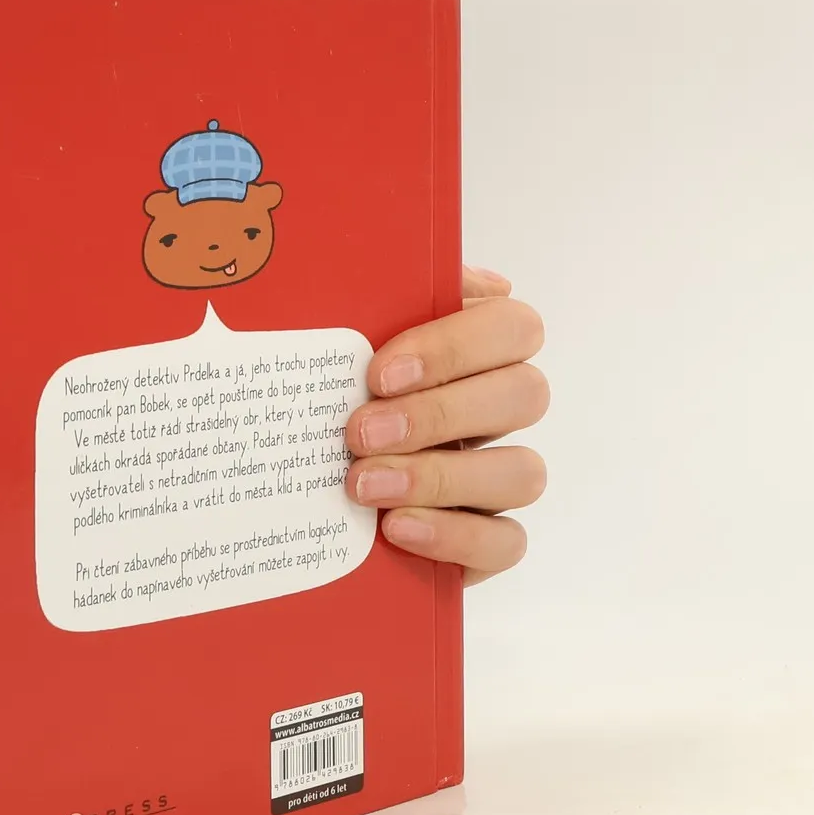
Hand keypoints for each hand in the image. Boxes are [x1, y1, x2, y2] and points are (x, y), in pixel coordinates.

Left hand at [345, 266, 547, 584]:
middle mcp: (497, 410)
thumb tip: (430, 272)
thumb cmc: (326, 394)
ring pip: (524, 472)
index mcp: (476, 351)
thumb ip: (381, 295)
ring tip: (365, 487)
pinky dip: (455, 537)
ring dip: (443, 477)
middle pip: (526, 395)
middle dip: (441, 414)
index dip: (456, 347)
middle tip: (360, 432)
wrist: (288, 485)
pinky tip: (396, 529)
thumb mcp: (340, 335)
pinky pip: (507, 542)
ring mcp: (497, 479)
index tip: (379, 372)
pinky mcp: (486, 542)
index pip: (514, 326)